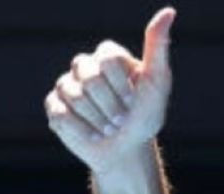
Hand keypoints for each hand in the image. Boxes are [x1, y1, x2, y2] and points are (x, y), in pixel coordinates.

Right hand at [45, 7, 176, 174]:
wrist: (127, 150)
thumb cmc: (145, 116)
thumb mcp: (157, 83)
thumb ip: (158, 47)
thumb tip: (169, 11)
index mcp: (107, 56)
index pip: (107, 60)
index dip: (122, 87)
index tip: (134, 101)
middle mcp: (84, 66)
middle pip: (90, 79)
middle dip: (111, 106)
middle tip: (121, 119)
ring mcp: (67, 85)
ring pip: (75, 97)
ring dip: (98, 120)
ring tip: (108, 127)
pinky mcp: (54, 106)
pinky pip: (61, 114)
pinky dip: (81, 130)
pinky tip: (92, 133)